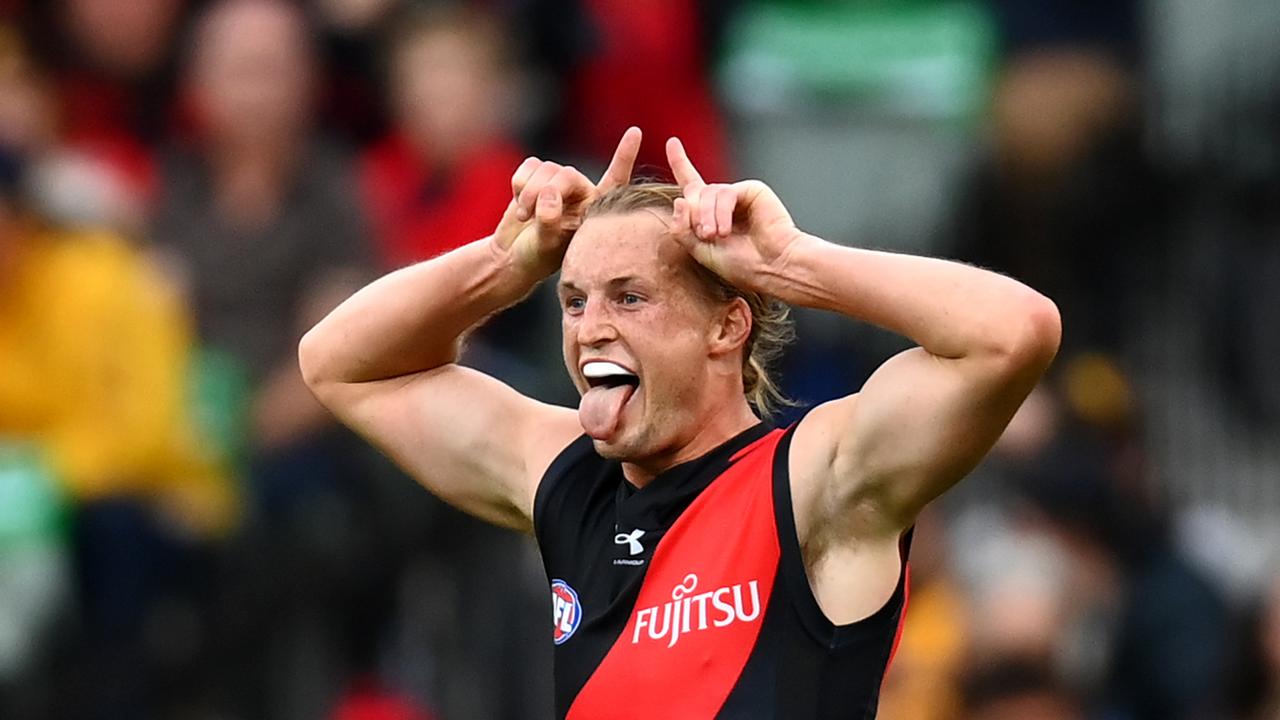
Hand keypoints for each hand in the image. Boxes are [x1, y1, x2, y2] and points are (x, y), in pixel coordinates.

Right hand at [493, 127, 641, 276]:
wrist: (512, 255)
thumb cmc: (536, 256)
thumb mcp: (545, 245)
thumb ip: (549, 222)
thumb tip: (550, 195)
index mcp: (594, 210)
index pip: (615, 181)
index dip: (624, 157)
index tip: (635, 132)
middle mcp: (581, 193)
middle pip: (567, 175)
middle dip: (543, 193)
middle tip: (528, 216)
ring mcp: (560, 183)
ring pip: (546, 169)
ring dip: (528, 193)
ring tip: (525, 217)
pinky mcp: (538, 175)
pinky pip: (529, 166)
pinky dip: (519, 184)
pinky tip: (519, 204)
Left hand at [666, 137, 804, 294]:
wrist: (773, 267)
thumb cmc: (741, 265)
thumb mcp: (700, 252)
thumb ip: (683, 230)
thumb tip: (678, 199)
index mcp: (711, 215)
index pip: (691, 185)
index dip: (680, 163)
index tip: (672, 142)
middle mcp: (723, 202)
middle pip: (693, 193)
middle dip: (694, 214)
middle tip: (705, 236)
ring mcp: (737, 195)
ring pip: (706, 193)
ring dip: (706, 216)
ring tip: (716, 236)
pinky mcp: (751, 190)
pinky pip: (724, 194)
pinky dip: (721, 212)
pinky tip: (727, 230)